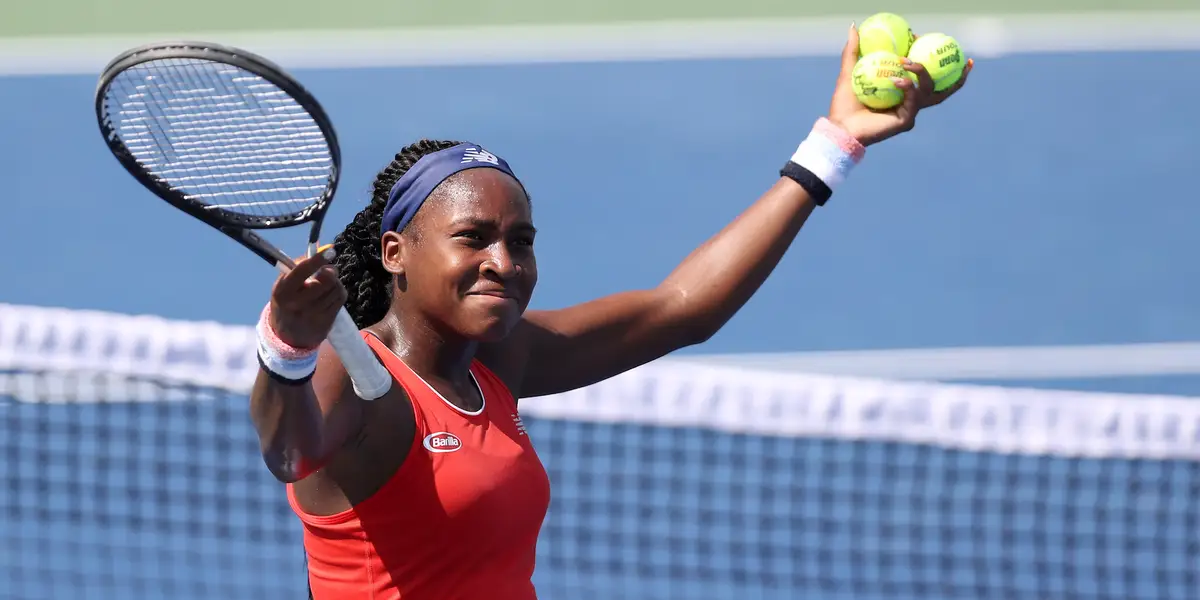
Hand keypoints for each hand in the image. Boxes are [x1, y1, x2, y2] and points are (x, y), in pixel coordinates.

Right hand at [269, 248, 347, 348]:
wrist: (287, 335)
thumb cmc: (287, 301)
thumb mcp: (284, 284)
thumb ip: (298, 267)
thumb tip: (322, 249)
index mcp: (283, 291)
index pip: (302, 271)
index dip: (317, 259)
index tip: (330, 250)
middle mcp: (296, 303)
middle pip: (326, 280)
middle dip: (331, 271)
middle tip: (329, 269)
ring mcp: (312, 315)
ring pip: (336, 288)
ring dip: (335, 282)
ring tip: (327, 284)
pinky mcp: (325, 322)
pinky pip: (340, 299)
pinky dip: (339, 292)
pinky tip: (331, 294)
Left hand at [827, 24, 972, 146]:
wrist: (841, 127)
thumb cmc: (845, 104)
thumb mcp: (849, 72)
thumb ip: (853, 51)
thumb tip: (854, 27)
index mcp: (901, 92)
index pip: (922, 74)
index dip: (927, 55)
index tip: (920, 38)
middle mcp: (909, 102)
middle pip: (939, 86)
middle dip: (956, 74)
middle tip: (958, 56)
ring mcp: (910, 111)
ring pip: (929, 90)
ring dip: (922, 72)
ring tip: (908, 61)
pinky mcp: (906, 120)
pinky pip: (914, 100)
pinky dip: (908, 87)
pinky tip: (898, 79)